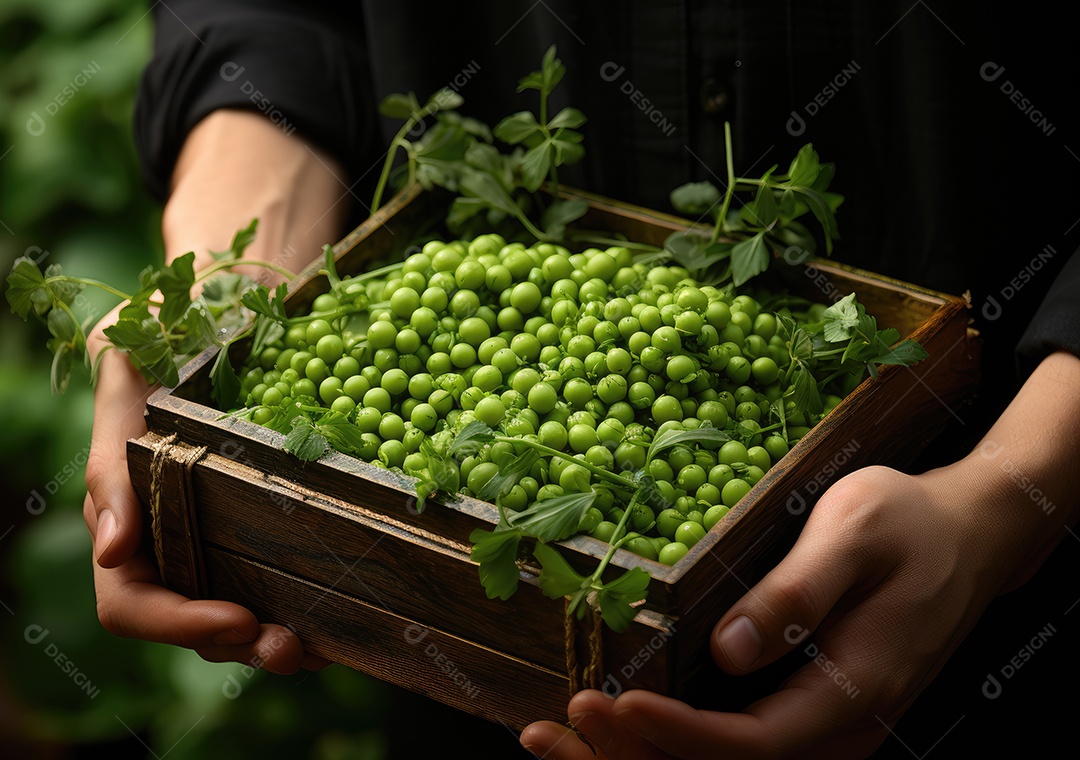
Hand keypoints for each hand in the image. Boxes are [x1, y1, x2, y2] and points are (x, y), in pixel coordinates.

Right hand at [84, 316, 315, 671]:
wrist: (226, 303)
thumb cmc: (163, 329)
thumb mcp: (126, 371)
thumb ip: (109, 459)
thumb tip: (111, 548)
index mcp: (121, 517)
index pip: (131, 601)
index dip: (178, 624)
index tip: (237, 619)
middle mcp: (165, 540)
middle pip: (190, 623)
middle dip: (237, 646)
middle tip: (292, 649)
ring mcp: (212, 537)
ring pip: (233, 619)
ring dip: (271, 644)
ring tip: (319, 649)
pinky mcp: (259, 523)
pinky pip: (274, 583)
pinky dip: (303, 611)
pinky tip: (338, 621)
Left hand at [522, 351, 1079, 758]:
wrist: (966, 537)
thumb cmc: (907, 523)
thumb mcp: (855, 533)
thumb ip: (797, 593)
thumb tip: (728, 650)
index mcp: (852, 692)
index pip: (753, 742)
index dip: (679, 732)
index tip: (614, 703)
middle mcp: (835, 729)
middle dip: (635, 756)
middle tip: (551, 729)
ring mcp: (820, 728)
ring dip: (639, 756)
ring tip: (555, 735)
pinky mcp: (804, 712)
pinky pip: (732, 746)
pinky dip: (666, 740)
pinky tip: (612, 722)